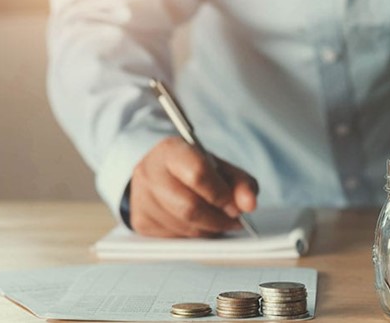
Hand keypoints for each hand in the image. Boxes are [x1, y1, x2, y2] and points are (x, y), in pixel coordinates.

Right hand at [130, 137, 258, 236]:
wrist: (159, 171)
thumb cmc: (194, 168)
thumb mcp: (221, 168)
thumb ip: (241, 183)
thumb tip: (249, 205)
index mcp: (172, 151)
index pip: (198, 174)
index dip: (221, 194)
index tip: (236, 206)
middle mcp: (150, 173)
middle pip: (190, 207)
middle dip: (218, 220)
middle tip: (233, 220)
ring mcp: (141, 198)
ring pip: (184, 227)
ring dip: (209, 230)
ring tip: (218, 221)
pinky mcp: (140, 221)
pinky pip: (175, 238)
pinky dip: (194, 236)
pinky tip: (199, 224)